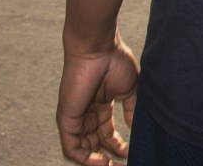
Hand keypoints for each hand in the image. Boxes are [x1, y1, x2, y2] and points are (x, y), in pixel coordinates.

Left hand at [56, 37, 138, 165]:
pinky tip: (103, 161)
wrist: (98, 49)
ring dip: (97, 162)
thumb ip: (131, 110)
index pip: (106, 134)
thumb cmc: (114, 61)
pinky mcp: (66, 120)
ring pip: (83, 150)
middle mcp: (85, 114)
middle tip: (122, 165)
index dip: (118, 146)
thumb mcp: (129, 89)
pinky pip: (72, 148)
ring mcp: (75, 118)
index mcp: (99, 106)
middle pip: (95, 144)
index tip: (132, 153)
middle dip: (109, 157)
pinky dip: (85, 159)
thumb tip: (135, 127)